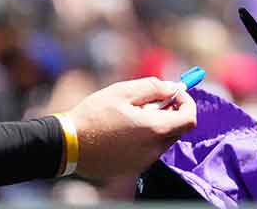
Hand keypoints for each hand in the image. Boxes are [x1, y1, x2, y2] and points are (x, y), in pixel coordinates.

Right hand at [65, 77, 196, 180]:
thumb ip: (154, 88)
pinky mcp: (132, 169)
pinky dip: (145, 139)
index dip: (187, 102)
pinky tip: (123, 131)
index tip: (175, 93)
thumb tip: (174, 88)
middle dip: (171, 112)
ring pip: (163, 141)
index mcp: (154, 129)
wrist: (67, 144)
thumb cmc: (94, 114)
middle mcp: (153, 150)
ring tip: (131, 115)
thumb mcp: (123, 92)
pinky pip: (148, 151)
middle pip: (177, 130)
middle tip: (152, 101)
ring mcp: (143, 162)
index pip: (189, 118)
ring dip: (157, 126)